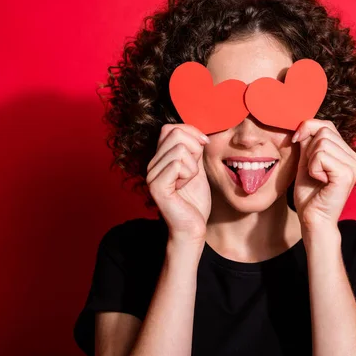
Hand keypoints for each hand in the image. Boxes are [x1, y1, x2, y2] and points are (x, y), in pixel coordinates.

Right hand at [146, 124, 211, 244]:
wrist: (192, 227)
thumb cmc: (195, 201)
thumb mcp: (197, 168)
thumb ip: (193, 150)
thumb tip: (196, 132)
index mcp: (160, 159)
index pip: (170, 128)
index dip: (191, 132)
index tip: (203, 146)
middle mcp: (152, 164)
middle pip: (175, 134)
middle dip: (194, 148)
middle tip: (194, 169)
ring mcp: (152, 175)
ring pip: (179, 149)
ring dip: (193, 165)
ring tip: (187, 181)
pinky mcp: (157, 186)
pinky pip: (177, 164)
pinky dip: (189, 174)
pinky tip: (184, 187)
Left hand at [292, 119, 355, 233]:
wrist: (312, 218)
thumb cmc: (309, 194)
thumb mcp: (306, 162)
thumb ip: (307, 143)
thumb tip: (304, 125)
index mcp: (346, 153)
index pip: (327, 125)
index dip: (308, 128)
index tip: (296, 140)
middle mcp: (354, 158)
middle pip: (324, 131)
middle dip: (309, 149)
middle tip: (311, 169)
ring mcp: (353, 166)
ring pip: (322, 143)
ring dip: (311, 160)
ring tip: (317, 176)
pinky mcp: (347, 174)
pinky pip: (321, 157)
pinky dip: (313, 168)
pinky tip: (320, 181)